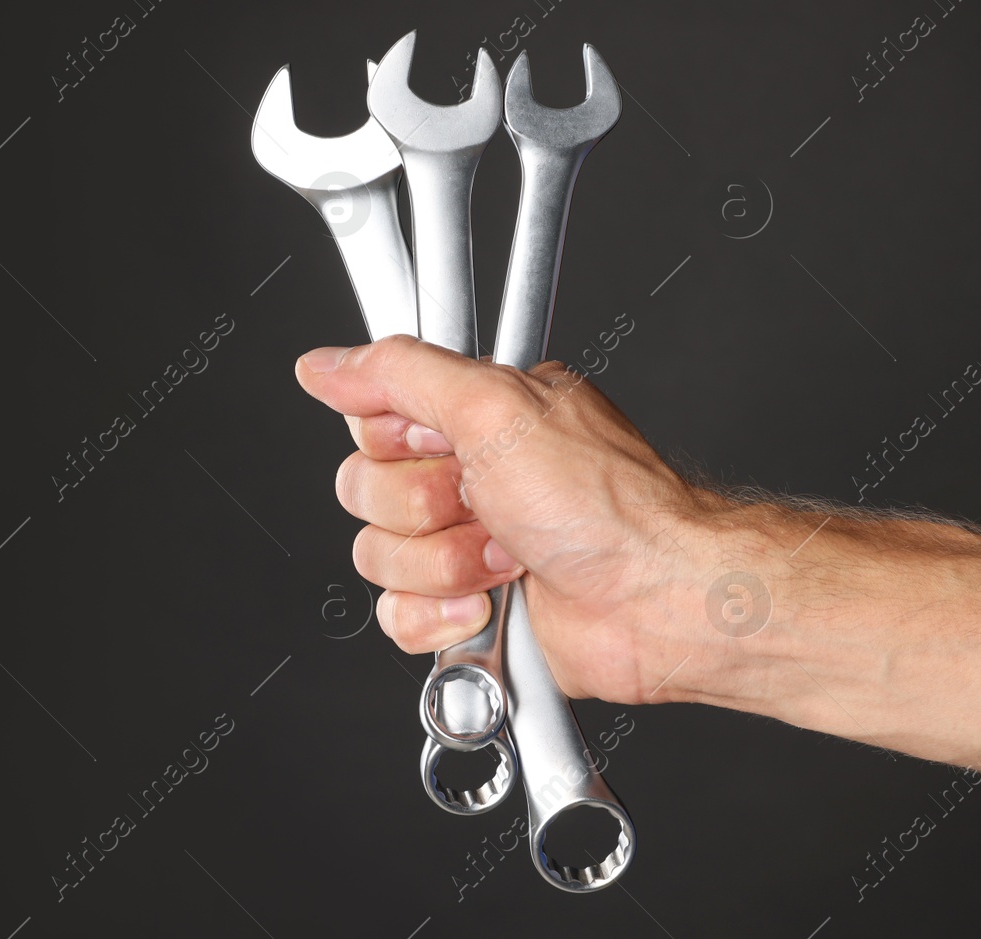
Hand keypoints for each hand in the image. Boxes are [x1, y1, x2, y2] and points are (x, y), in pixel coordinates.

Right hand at [294, 334, 714, 702]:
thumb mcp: (494, 404)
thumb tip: (328, 362)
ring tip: (507, 556)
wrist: (653, 599)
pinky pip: (397, 616)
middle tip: (487, 503)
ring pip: (378, 556)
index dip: (398, 441)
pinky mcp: (466, 609)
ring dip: (443, 564)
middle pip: (365, 490)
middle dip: (425, 508)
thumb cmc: (604, 502)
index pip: (374, 418)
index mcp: (475, 415)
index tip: (443, 445)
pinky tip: (494, 603)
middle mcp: (468, 475)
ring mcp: (466, 545)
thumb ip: (400, 373)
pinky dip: (444, 617)